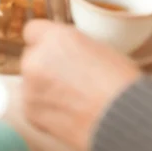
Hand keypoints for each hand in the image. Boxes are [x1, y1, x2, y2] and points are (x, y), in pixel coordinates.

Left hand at [21, 21, 139, 150]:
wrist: (121, 120)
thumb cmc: (119, 84)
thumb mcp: (97, 47)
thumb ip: (71, 45)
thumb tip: (64, 51)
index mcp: (55, 38)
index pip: (33, 30)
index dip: (44, 41)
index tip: (52, 50)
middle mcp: (36, 59)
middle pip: (31, 56)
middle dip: (44, 65)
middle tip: (68, 79)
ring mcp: (30, 86)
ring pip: (30, 81)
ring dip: (43, 87)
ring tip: (71, 100)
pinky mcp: (30, 111)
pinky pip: (32, 105)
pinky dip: (45, 109)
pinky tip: (68, 114)